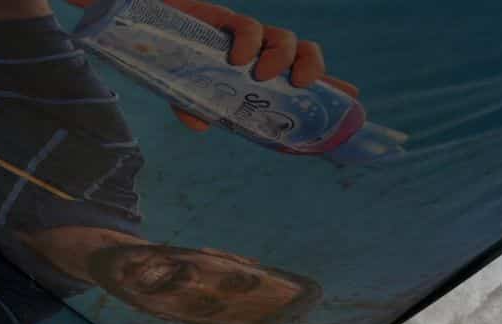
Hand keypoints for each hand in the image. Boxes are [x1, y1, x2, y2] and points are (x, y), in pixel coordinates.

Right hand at [160, 0, 357, 132]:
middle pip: (305, 54)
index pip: (302, 81)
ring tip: (262, 76)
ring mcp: (246, 39)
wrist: (148, 35)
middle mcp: (259, 57)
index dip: (330, 87)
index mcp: (259, 79)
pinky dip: (249, 42)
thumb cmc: (172, 70)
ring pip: (285, 39)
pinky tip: (238, 59)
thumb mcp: (185, 97)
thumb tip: (200, 125)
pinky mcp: (227, 21)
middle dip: (314, 67)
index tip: (353, 98)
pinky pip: (248, 26)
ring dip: (282, 58)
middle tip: (303, 84)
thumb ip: (193, 111)